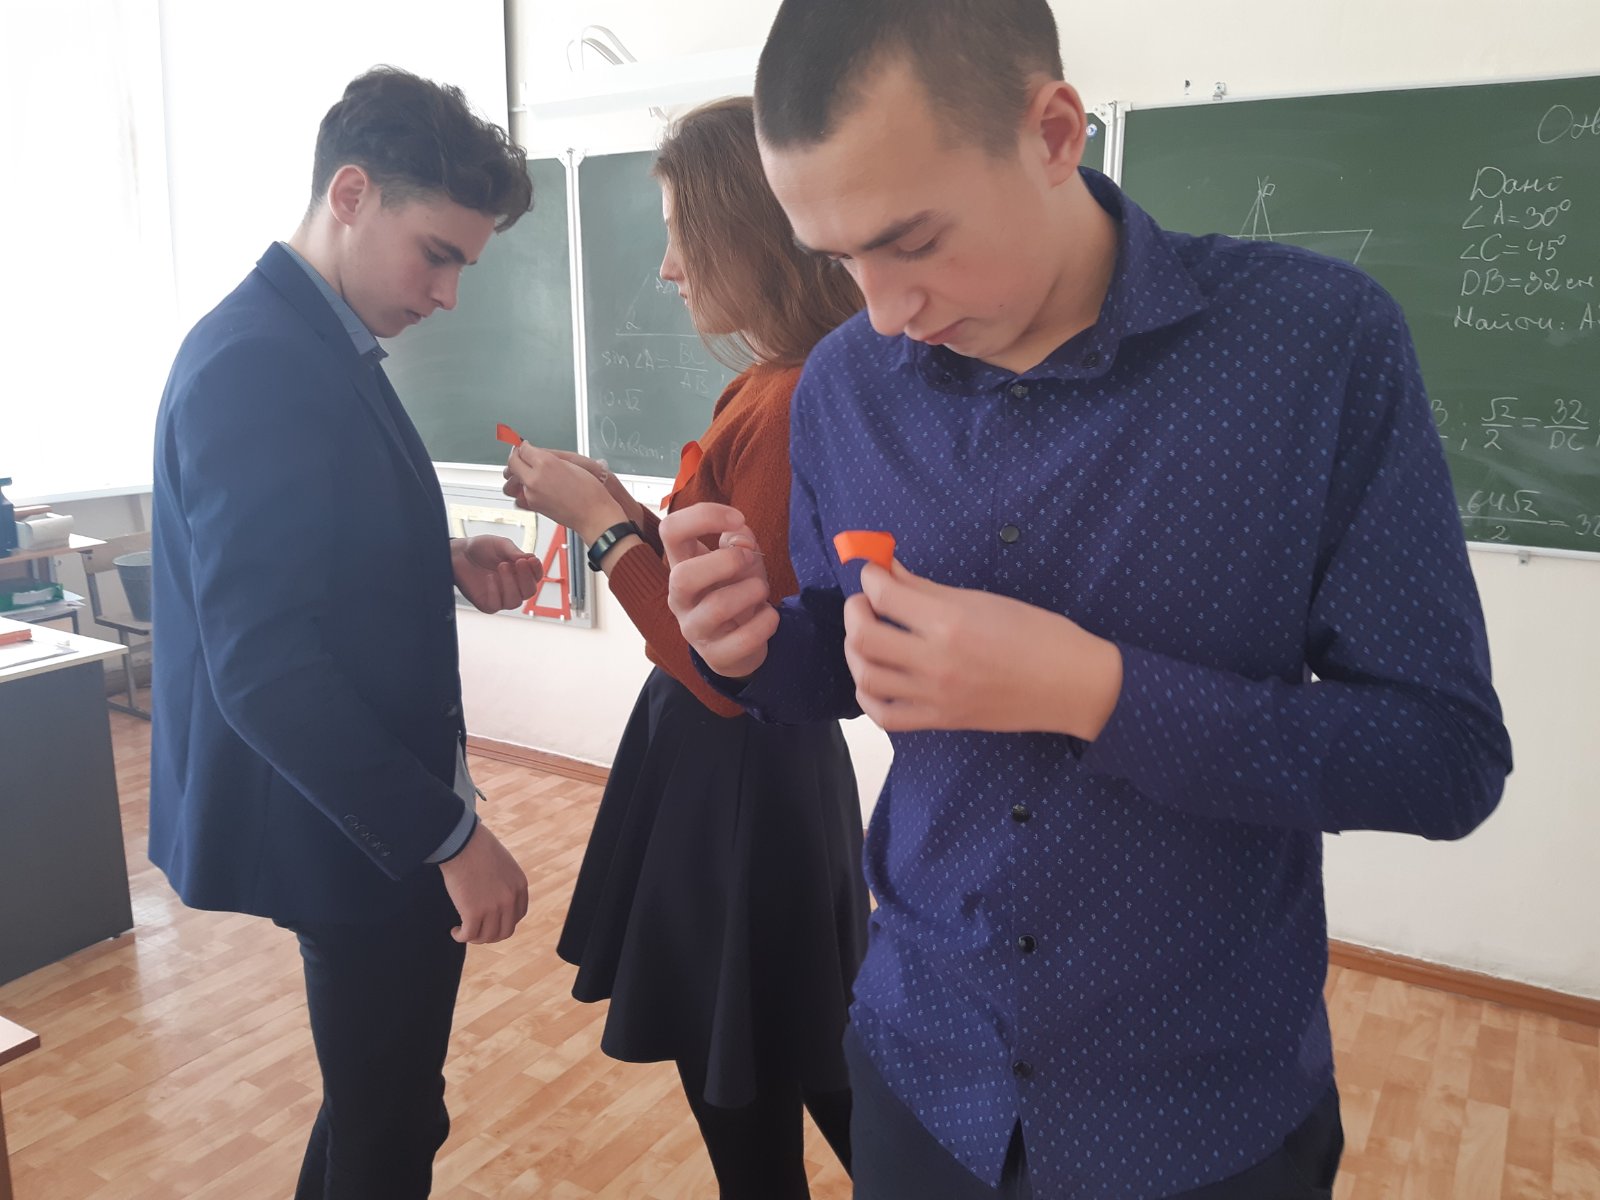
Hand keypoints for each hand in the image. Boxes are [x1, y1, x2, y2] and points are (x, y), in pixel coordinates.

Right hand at [438, 821, 528, 943]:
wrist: (462, 843)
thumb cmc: (477, 846)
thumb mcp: (503, 863)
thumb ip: (504, 880)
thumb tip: (494, 894)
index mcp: (520, 886)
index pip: (518, 915)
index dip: (505, 922)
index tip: (492, 921)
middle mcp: (510, 899)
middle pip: (505, 931)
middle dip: (491, 934)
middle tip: (477, 931)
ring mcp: (493, 908)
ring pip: (487, 936)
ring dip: (475, 937)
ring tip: (464, 932)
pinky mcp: (473, 913)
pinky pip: (469, 935)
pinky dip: (461, 937)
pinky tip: (455, 931)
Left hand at [452, 535, 541, 612]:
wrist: (458, 553)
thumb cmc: (481, 548)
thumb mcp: (500, 545)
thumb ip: (514, 552)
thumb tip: (530, 558)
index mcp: (520, 573)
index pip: (536, 577)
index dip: (537, 570)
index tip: (532, 559)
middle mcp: (513, 587)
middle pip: (529, 592)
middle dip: (526, 578)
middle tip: (519, 562)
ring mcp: (500, 597)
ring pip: (515, 602)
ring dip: (511, 584)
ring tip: (502, 566)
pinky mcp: (486, 603)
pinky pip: (496, 605)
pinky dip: (495, 592)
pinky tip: (490, 577)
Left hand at [502, 443, 637, 539]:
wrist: (593, 514)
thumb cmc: (589, 492)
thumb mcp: (572, 463)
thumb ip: (550, 456)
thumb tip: (537, 453)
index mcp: (545, 463)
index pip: (523, 449)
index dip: (523, 446)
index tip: (524, 446)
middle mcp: (534, 478)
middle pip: (512, 463)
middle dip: (516, 457)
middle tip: (521, 456)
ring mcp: (531, 494)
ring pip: (509, 481)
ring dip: (513, 476)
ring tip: (522, 473)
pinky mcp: (532, 506)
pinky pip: (517, 497)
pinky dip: (520, 493)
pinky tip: (529, 490)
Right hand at [662, 502, 776, 678]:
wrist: (740, 645)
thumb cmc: (737, 592)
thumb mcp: (741, 561)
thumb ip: (740, 543)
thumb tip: (740, 536)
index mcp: (681, 565)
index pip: (671, 530)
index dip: (704, 516)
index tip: (737, 518)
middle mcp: (680, 597)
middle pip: (683, 576)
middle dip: (725, 562)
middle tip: (748, 559)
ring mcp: (694, 629)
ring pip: (717, 607)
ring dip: (752, 590)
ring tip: (762, 589)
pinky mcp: (715, 656)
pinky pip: (743, 639)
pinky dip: (766, 622)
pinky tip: (770, 617)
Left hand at [844, 560, 1122, 736]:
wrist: (1071, 685)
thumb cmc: (1037, 634)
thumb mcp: (983, 600)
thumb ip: (928, 588)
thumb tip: (889, 569)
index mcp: (950, 622)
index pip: (884, 595)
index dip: (871, 576)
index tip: (876, 572)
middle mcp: (936, 661)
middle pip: (864, 637)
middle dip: (855, 612)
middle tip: (866, 603)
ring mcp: (935, 696)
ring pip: (866, 676)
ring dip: (856, 651)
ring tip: (868, 637)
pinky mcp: (940, 721)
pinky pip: (885, 716)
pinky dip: (869, 695)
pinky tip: (874, 677)